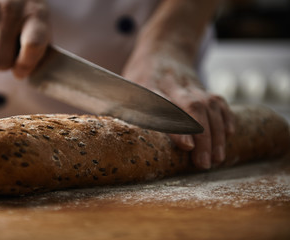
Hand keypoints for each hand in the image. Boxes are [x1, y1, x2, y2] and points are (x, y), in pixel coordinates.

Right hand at [0, 0, 50, 77]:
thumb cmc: (30, 11)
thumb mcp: (43, 25)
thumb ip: (38, 52)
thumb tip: (22, 75)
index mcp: (36, 17)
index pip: (32, 47)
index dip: (25, 66)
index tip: (21, 71)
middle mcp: (11, 12)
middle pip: (1, 61)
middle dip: (7, 64)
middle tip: (12, 54)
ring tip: (3, 38)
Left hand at [122, 53, 234, 169]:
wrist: (162, 47)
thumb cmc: (139, 74)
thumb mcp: (124, 86)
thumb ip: (122, 109)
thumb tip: (111, 139)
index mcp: (149, 84)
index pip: (163, 105)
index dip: (176, 127)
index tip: (186, 147)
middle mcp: (173, 83)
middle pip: (193, 107)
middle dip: (203, 136)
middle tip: (204, 163)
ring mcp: (191, 83)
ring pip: (210, 105)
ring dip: (216, 133)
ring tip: (217, 158)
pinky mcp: (203, 86)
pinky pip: (219, 100)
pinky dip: (226, 117)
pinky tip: (228, 135)